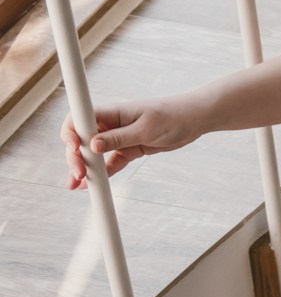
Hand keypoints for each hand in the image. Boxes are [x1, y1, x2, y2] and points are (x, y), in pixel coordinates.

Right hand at [60, 97, 204, 188]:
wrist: (195, 119)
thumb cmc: (173, 115)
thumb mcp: (146, 128)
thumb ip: (119, 138)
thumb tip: (92, 145)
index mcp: (111, 112)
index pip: (79, 119)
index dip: (70, 133)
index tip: (74, 147)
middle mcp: (110, 124)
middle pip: (82, 140)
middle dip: (75, 156)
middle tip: (79, 173)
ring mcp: (118, 138)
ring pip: (93, 154)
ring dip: (85, 168)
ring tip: (77, 184)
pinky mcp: (128, 149)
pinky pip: (110, 162)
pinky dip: (102, 173)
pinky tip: (92, 184)